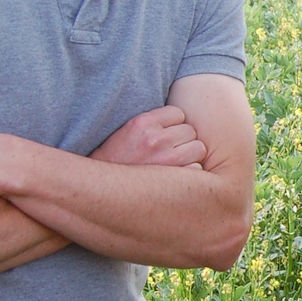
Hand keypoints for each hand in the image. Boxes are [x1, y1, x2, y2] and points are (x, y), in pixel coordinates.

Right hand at [91, 106, 206, 168]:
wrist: (103, 187)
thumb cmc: (118, 157)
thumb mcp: (129, 130)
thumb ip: (154, 121)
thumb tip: (182, 114)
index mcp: (143, 123)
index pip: (178, 114)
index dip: (174, 125)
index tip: (165, 134)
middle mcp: (155, 139)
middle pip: (190, 131)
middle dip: (182, 140)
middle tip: (168, 151)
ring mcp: (165, 159)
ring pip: (198, 149)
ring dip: (190, 155)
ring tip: (173, 162)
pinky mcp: (172, 179)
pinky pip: (197, 169)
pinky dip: (190, 173)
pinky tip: (175, 176)